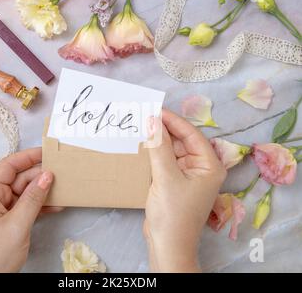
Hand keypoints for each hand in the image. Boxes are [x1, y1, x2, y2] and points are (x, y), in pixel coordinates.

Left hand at [0, 148, 60, 272]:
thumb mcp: (17, 224)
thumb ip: (33, 198)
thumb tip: (47, 175)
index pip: (8, 167)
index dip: (27, 157)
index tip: (47, 152)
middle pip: (19, 179)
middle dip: (39, 176)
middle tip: (62, 173)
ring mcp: (2, 209)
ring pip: (25, 192)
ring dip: (43, 191)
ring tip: (63, 188)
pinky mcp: (10, 220)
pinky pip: (27, 206)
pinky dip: (41, 205)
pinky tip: (57, 205)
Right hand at [144, 109, 226, 271]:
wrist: (167, 244)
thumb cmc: (173, 213)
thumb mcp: (166, 177)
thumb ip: (159, 147)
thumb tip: (152, 120)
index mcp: (210, 165)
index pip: (192, 135)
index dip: (173, 120)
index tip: (155, 109)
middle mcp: (202, 167)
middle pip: (183, 140)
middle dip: (165, 129)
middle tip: (145, 115)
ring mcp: (188, 174)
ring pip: (173, 149)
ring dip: (159, 140)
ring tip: (142, 125)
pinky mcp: (175, 181)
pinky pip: (166, 160)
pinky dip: (156, 152)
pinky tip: (144, 143)